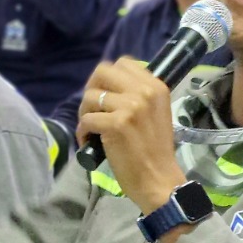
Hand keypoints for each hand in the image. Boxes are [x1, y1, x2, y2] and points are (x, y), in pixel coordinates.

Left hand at [78, 59, 186, 218]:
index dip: (108, 78)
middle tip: (93, 108)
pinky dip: (83, 132)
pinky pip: (86, 119)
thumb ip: (138, 96)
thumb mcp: (155, 113)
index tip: (106, 96)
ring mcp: (130, 107)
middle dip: (92, 89)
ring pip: (90, 96)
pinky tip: (89, 142)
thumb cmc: (155, 150)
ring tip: (92, 129)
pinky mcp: (116, 124)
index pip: (123, 63)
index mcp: (156, 86)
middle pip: (102, 71)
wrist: (159, 179)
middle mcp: (144, 92)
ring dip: (85, 113)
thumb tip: (109, 87)